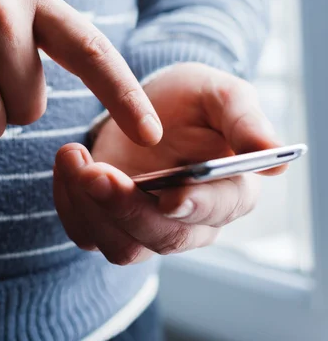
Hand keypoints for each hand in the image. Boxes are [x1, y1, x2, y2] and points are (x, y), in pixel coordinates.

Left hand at [54, 63, 284, 264]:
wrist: (146, 103)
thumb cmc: (191, 99)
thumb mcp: (220, 94)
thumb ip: (244, 119)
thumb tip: (273, 155)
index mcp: (230, 189)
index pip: (219, 210)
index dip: (196, 206)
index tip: (170, 195)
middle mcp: (191, 220)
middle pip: (164, 238)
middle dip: (127, 208)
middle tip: (96, 171)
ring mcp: (148, 226)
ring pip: (122, 246)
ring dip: (92, 209)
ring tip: (73, 157)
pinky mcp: (111, 223)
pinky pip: (87, 234)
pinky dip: (70, 205)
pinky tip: (68, 165)